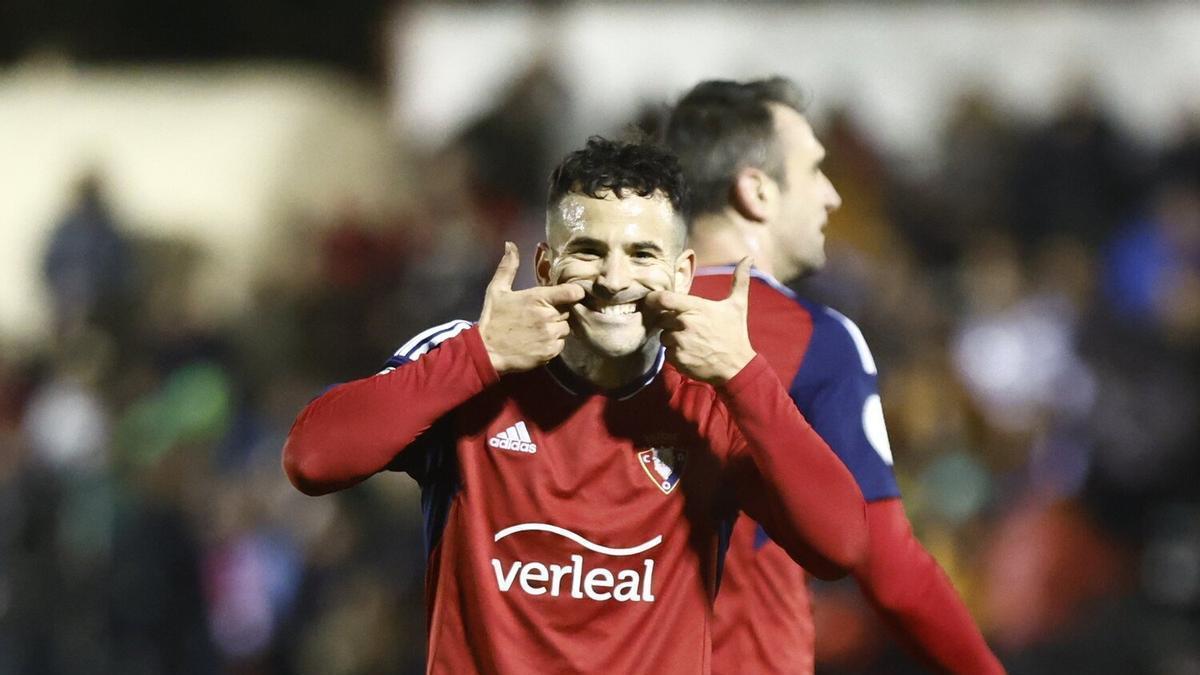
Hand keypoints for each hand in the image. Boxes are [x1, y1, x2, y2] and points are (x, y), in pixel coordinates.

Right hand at [478, 242, 585, 374]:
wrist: (486, 351)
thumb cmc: (493, 319)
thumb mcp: (497, 290)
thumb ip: (508, 267)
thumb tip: (510, 244)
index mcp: (537, 298)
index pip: (572, 292)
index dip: (574, 293)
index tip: (570, 295)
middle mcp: (547, 316)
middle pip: (567, 311)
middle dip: (557, 312)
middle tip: (540, 316)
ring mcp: (549, 335)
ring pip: (565, 328)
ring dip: (556, 329)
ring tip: (538, 330)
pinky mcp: (550, 352)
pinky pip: (560, 344)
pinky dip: (552, 344)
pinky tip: (537, 342)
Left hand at [643, 257, 756, 385]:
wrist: (736, 367)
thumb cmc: (735, 333)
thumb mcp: (738, 305)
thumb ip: (739, 280)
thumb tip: (748, 258)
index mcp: (696, 308)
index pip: (664, 299)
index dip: (653, 298)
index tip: (651, 300)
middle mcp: (685, 324)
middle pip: (663, 317)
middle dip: (670, 321)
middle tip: (687, 326)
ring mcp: (680, 342)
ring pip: (664, 335)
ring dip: (672, 337)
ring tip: (691, 340)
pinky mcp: (677, 358)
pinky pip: (667, 351)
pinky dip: (675, 352)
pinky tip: (690, 352)